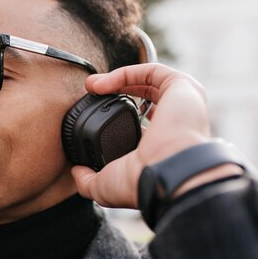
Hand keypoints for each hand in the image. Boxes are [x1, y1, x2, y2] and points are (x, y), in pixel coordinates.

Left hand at [71, 63, 213, 207]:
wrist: (163, 175)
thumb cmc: (139, 184)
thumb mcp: (104, 187)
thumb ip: (87, 181)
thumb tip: (75, 172)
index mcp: (158, 147)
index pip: (138, 126)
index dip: (114, 118)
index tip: (91, 117)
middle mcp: (172, 124)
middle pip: (143, 99)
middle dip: (115, 92)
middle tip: (90, 93)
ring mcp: (180, 105)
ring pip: (148, 82)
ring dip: (118, 79)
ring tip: (92, 85)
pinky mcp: (182, 88)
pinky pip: (152, 71)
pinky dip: (126, 73)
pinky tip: (103, 84)